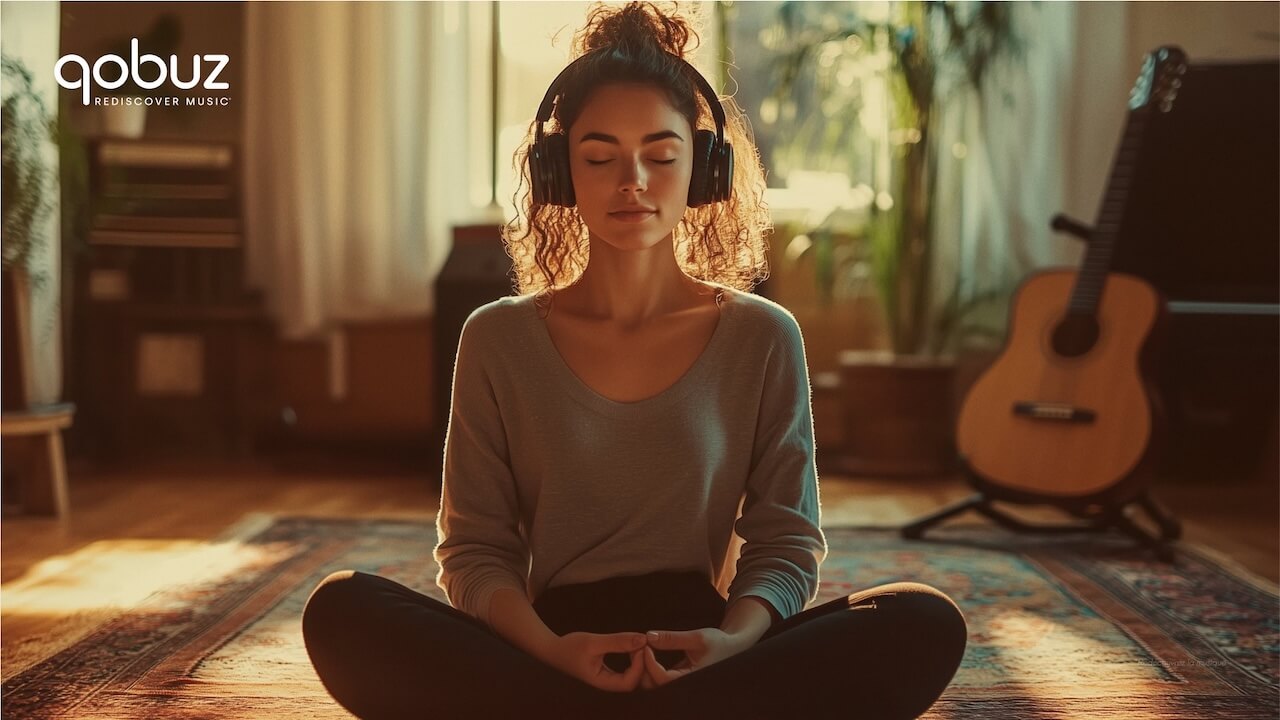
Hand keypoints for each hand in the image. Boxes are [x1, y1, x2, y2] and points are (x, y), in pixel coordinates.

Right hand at [543, 631, 649, 691]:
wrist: (553, 649)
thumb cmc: (570, 647)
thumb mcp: (594, 642)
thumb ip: (618, 641)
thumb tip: (642, 639)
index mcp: (602, 682)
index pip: (629, 682)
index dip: (639, 666)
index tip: (640, 647)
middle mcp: (608, 683)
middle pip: (634, 682)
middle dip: (643, 665)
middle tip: (643, 644)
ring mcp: (609, 678)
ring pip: (632, 676)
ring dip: (639, 661)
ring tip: (638, 643)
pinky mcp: (609, 671)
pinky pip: (627, 669)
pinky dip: (633, 658)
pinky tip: (632, 646)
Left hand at [637, 628, 754, 687]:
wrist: (732, 647)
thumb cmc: (719, 643)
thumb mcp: (697, 637)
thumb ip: (673, 638)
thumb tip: (649, 636)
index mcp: (690, 679)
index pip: (662, 678)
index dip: (650, 662)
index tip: (646, 644)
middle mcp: (683, 684)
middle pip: (654, 684)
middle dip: (643, 666)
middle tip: (640, 646)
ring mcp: (679, 682)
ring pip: (654, 682)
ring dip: (645, 666)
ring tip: (644, 647)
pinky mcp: (676, 677)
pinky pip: (659, 676)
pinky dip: (651, 665)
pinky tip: (648, 651)